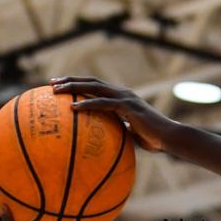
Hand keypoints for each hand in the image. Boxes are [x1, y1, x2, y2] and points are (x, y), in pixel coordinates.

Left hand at [51, 78, 177, 153]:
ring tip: (56, 90)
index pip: (96, 86)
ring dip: (74, 87)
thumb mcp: (131, 134)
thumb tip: (105, 141)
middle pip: (91, 82)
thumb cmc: (152, 139)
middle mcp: (122, 93)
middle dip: (70, 80)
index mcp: (121, 97)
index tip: (61, 86)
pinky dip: (87, 104)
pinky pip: (103, 103)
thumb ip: (118, 131)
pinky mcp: (128, 106)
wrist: (169, 137)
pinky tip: (73, 108)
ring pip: (94, 87)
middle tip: (51, 82)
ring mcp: (125, 97)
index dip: (78, 84)